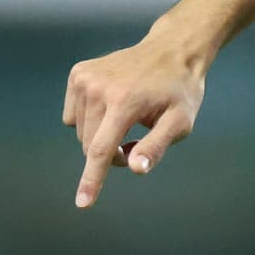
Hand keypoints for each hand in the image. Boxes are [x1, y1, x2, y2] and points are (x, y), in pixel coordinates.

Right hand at [62, 35, 208, 208]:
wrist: (171, 51)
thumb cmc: (180, 92)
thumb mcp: (180, 122)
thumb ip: (156, 146)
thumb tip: (135, 168)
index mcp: (124, 102)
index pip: (101, 150)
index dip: (92, 180)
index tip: (82, 203)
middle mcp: (98, 88)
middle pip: (90, 145)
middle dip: (110, 154)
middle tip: (138, 142)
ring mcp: (84, 78)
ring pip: (80, 132)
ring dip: (101, 137)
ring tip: (129, 119)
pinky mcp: (78, 74)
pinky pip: (74, 115)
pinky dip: (91, 119)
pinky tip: (113, 105)